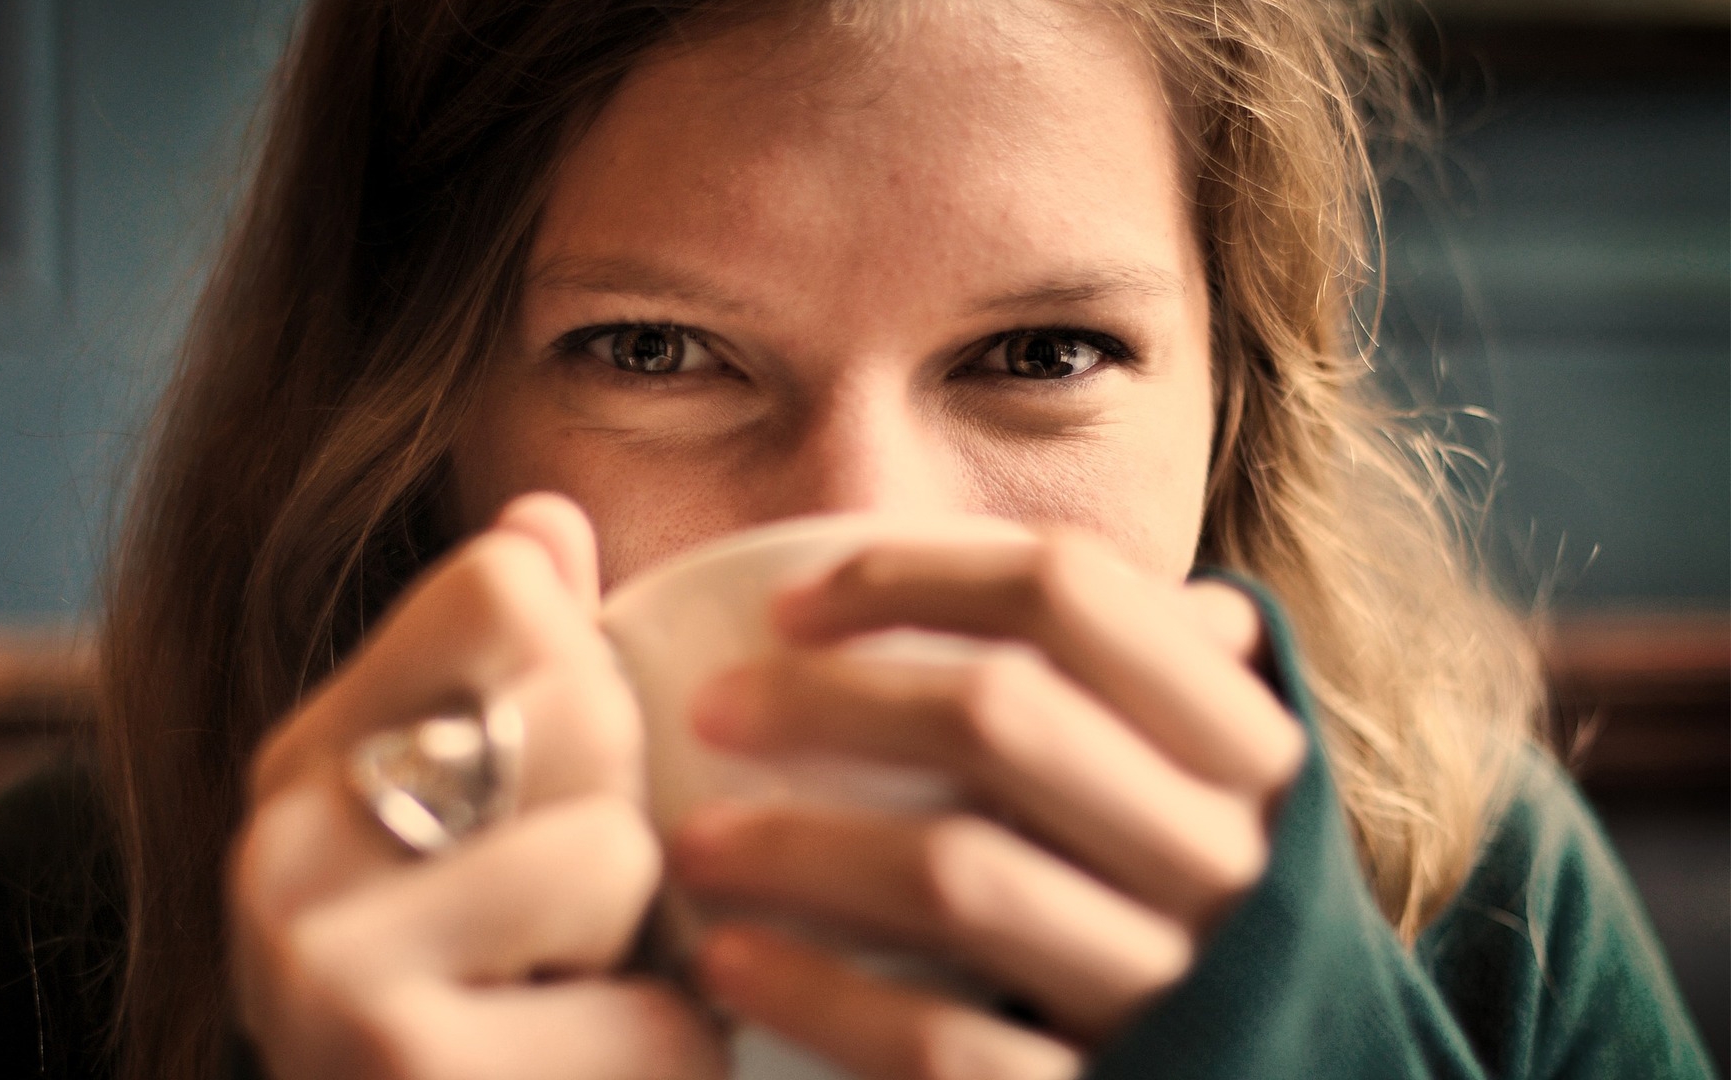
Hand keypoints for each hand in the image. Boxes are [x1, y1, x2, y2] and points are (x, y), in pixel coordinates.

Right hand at [228, 493, 723, 1079]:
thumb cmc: (495, 1001)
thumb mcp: (488, 827)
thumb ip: (512, 670)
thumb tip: (550, 512)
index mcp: (308, 753)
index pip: (506, 584)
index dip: (594, 676)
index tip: (562, 783)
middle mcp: (279, 839)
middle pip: (580, 703)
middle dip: (630, 818)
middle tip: (571, 924)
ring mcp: (319, 964)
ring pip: (616, 851)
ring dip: (651, 947)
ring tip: (573, 1004)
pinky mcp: (397, 1072)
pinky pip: (648, 1012)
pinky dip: (661, 1059)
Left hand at [672, 532, 1305, 1079]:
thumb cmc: (1202, 916)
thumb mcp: (1208, 784)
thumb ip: (1146, 676)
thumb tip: (1036, 563)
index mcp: (1245, 747)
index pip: (1069, 592)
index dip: (911, 574)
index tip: (787, 605)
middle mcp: (1227, 856)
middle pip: (997, 719)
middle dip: (825, 701)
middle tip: (711, 711)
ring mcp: (1171, 988)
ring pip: (957, 878)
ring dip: (795, 848)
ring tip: (693, 845)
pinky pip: (944, 1044)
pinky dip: (820, 996)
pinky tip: (732, 964)